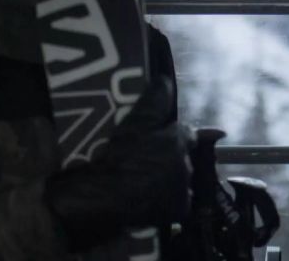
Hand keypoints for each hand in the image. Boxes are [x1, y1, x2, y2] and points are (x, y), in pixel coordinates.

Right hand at [46, 81, 194, 251]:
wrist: (102, 198)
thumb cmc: (115, 158)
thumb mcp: (132, 124)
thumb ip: (154, 101)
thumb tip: (165, 79)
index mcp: (178, 139)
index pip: (186, 133)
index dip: (172, 135)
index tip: (159, 139)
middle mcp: (186, 163)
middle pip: (184, 156)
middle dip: (170, 157)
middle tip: (147, 161)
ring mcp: (184, 189)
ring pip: (181, 178)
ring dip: (169, 178)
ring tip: (146, 180)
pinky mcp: (178, 210)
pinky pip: (178, 201)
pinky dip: (168, 199)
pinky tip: (150, 197)